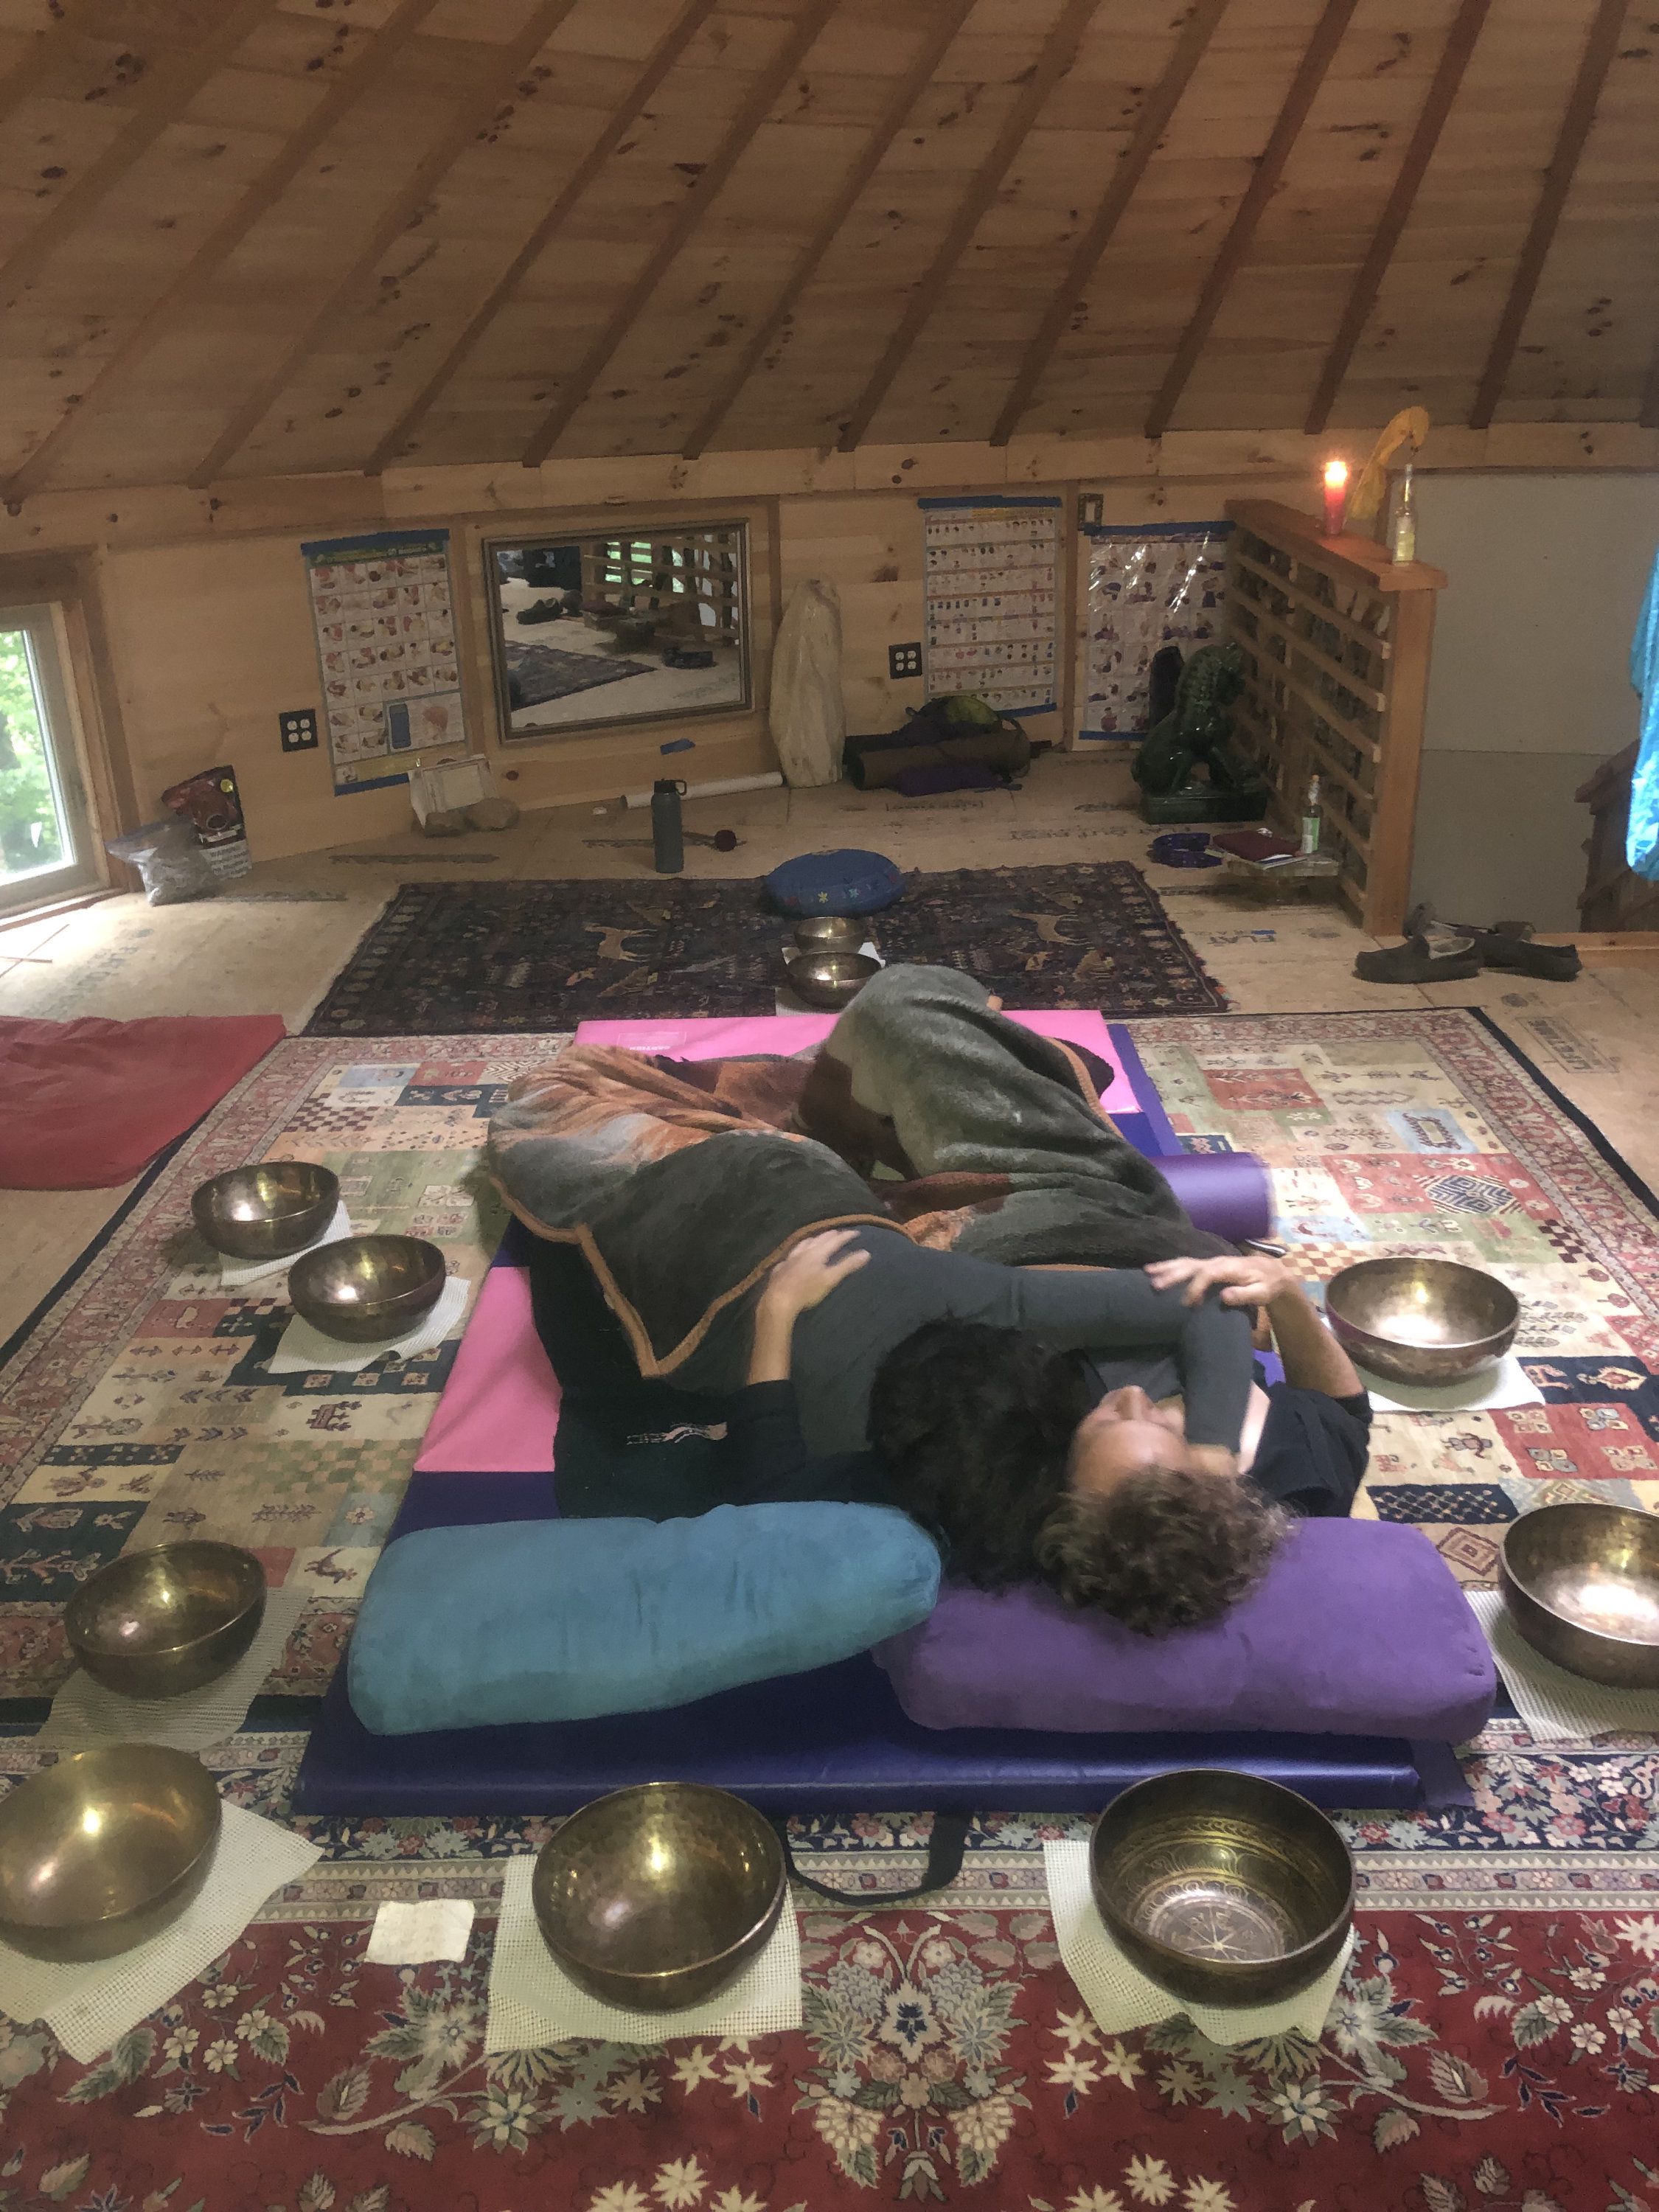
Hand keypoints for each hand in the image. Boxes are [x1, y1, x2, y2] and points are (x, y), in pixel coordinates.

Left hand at [759, 1229, 870, 1321]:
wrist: (779, 1299)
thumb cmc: (807, 1290)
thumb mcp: (831, 1278)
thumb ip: (847, 1265)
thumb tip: (866, 1253)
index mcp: (817, 1253)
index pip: (835, 1240)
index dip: (846, 1236)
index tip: (857, 1232)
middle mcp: (803, 1252)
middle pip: (818, 1239)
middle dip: (830, 1235)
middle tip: (838, 1233)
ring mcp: (790, 1259)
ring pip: (802, 1245)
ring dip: (812, 1240)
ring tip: (816, 1239)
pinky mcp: (780, 1269)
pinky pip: (789, 1257)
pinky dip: (796, 1253)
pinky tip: (793, 1257)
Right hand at [1144, 1252, 1299, 1308]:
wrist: (1272, 1272)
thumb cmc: (1267, 1285)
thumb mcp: (1262, 1293)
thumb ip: (1244, 1294)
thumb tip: (1224, 1296)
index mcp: (1229, 1268)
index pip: (1207, 1274)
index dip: (1196, 1288)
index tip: (1188, 1304)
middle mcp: (1217, 1261)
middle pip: (1191, 1265)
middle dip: (1172, 1274)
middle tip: (1155, 1286)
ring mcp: (1211, 1262)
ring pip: (1185, 1262)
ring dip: (1166, 1267)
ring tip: (1148, 1272)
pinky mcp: (1207, 1266)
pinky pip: (1186, 1264)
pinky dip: (1170, 1266)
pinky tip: (1156, 1269)